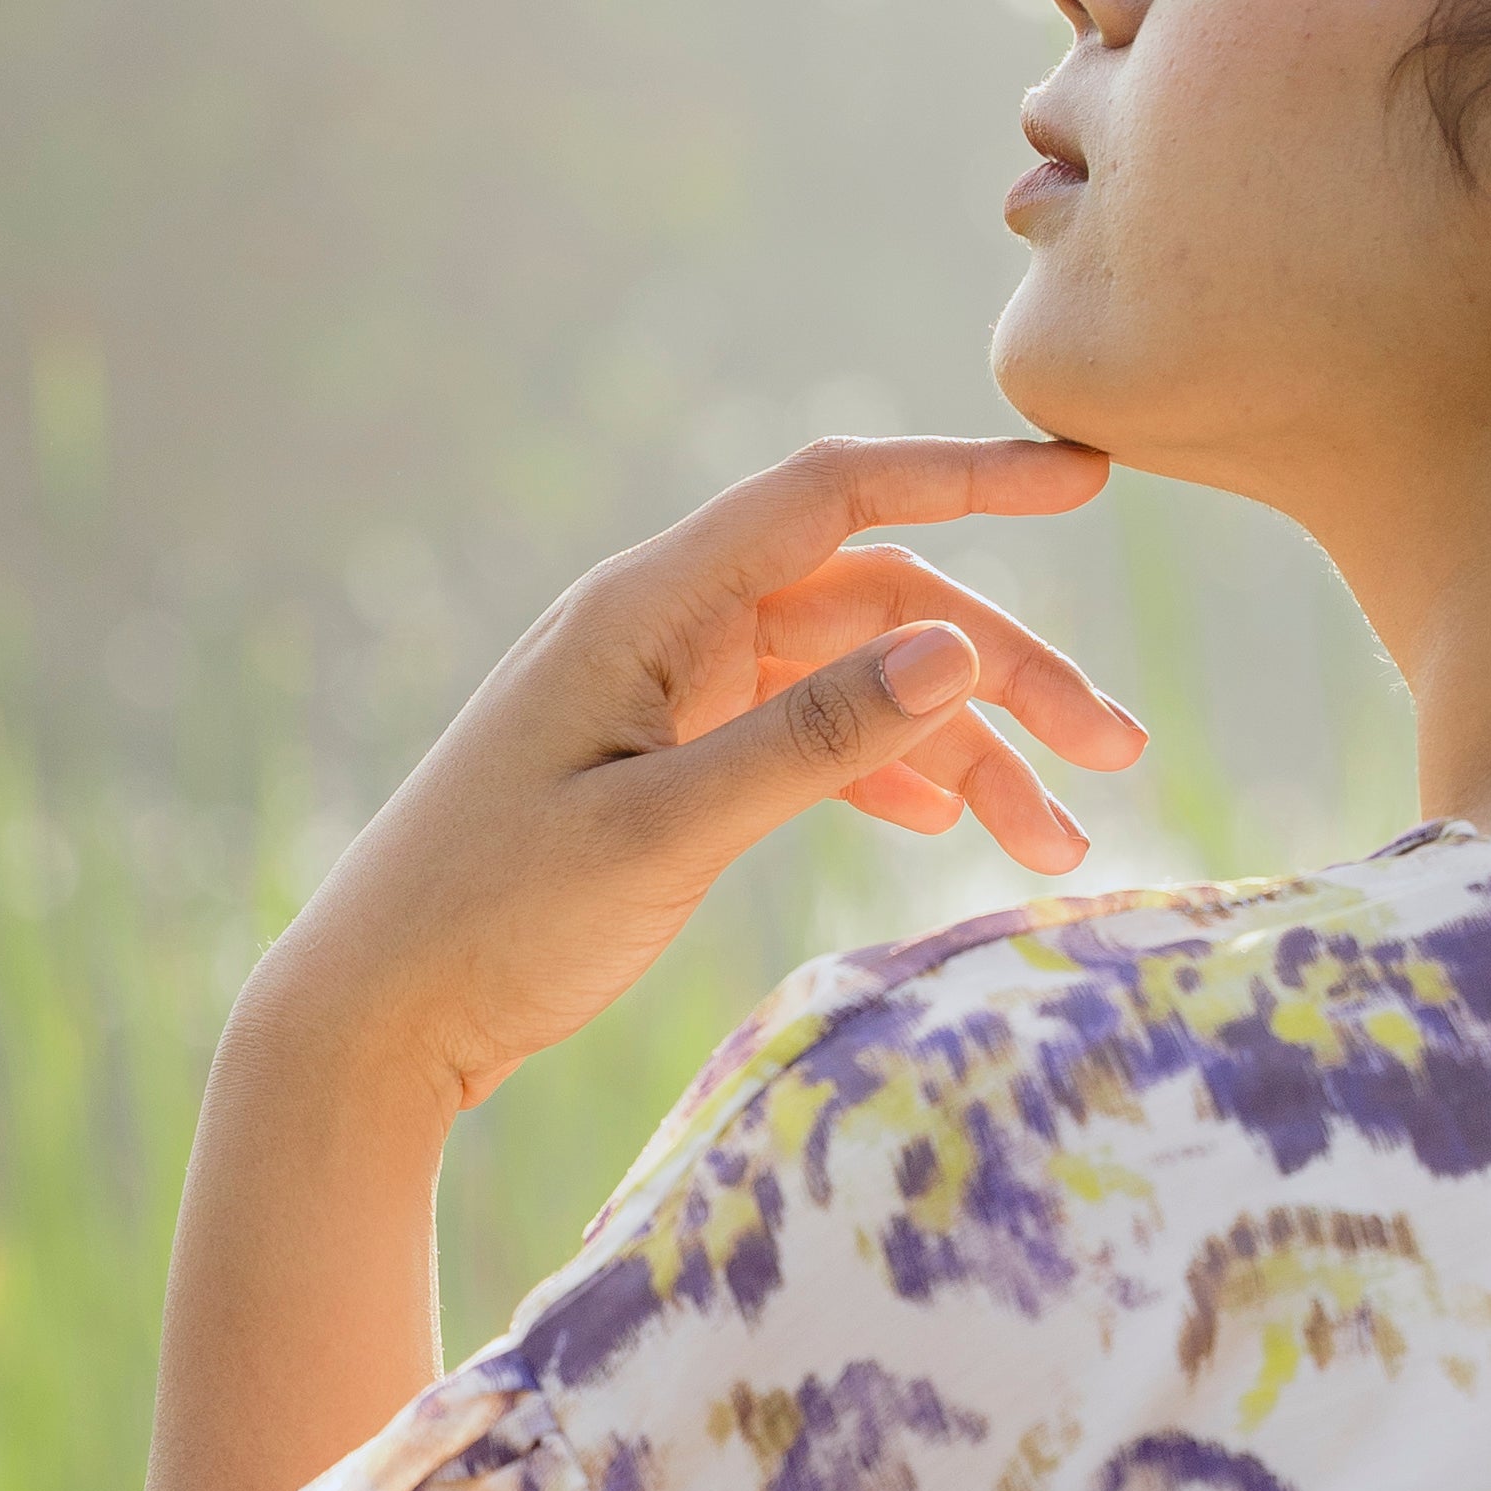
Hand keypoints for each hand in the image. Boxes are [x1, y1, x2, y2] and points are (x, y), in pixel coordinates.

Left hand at [250, 430, 1144, 1125]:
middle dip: (1004, 667)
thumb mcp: (663, 833)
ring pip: (859, 681)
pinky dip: (894, 776)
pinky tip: (959, 830)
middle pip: (876, 602)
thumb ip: (810, 739)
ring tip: (1061, 842)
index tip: (1084, 474)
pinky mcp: (670, 764)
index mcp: (649, 609)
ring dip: (966, 747)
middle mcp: (666, 629)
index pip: (834, 497)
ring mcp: (669, 695)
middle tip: (1115, 754)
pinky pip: (811, 738)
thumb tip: (953, 646)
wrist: (375, 1015)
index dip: (966, 475)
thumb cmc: (494, 920)